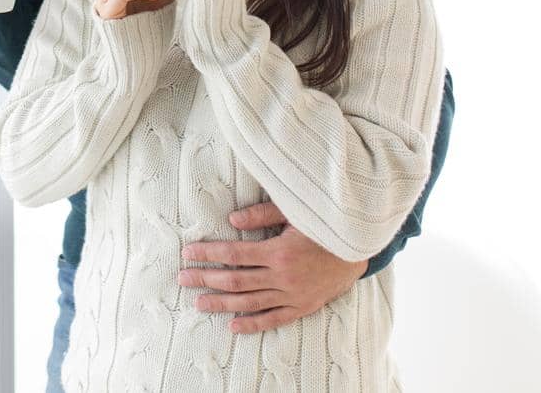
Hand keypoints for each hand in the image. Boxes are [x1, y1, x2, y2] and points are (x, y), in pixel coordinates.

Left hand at [178, 201, 364, 333]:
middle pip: (235, 280)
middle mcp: (282, 277)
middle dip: (205, 278)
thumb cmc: (323, 226)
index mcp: (278, 251)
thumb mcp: (295, 213)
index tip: (187, 253)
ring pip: (249, 302)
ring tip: (198, 302)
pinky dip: (252, 324)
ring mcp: (292, 295)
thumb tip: (232, 220)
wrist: (358, 250)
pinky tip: (232, 326)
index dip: (208, 253)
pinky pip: (273, 319)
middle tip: (182, 278)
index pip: (233, 254)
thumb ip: (262, 214)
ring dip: (221, 303)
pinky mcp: (302, 307)